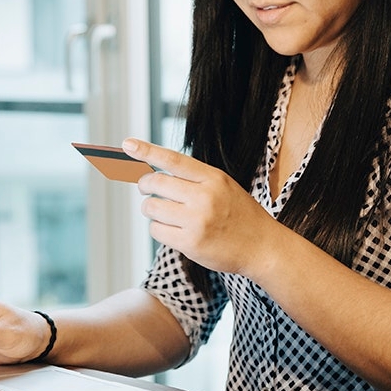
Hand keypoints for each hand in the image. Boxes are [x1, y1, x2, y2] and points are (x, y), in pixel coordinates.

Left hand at [122, 138, 284, 277]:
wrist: (262, 247)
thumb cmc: (240, 215)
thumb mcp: (224, 186)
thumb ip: (194, 179)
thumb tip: (155, 174)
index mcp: (213, 178)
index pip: (173, 160)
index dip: (147, 151)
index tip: (128, 144)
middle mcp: (204, 197)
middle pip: (155, 183)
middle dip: (145, 186)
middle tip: (147, 190)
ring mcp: (197, 221)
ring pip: (151, 208)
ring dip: (151, 210)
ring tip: (166, 213)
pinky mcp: (190, 243)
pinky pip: (156, 230)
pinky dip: (158, 229)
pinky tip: (173, 230)